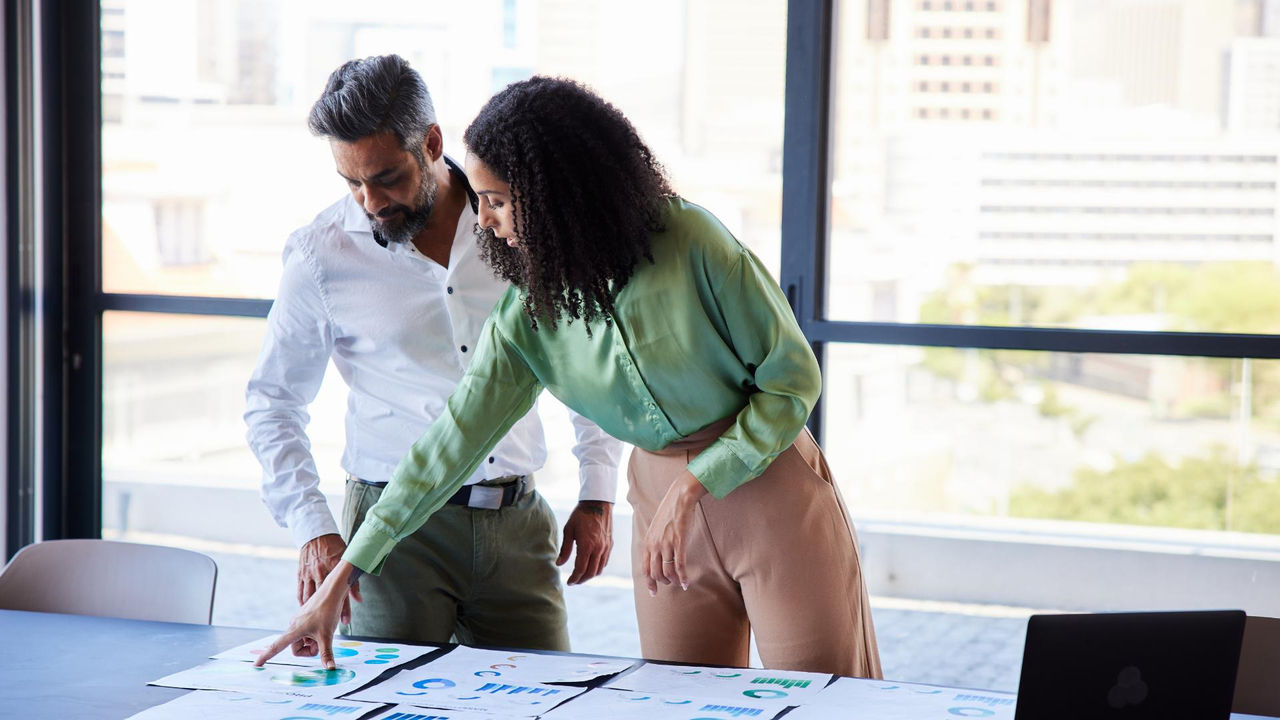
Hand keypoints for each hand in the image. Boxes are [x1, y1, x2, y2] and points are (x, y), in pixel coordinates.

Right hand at [255, 561, 361, 669]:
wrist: (333, 591)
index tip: (256, 665)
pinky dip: (314, 634)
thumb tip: (330, 668)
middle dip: (310, 649)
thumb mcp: (328, 635)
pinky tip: (323, 625)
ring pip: (303, 641)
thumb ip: (326, 653)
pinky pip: (306, 633)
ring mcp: (298, 621)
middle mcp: (293, 625)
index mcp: (294, 630)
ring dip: (313, 641)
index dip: (266, 656)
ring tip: (323, 631)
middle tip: (321, 640)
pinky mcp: (304, 618)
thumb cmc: (328, 611)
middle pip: (297, 648)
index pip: (277, 647)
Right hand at [298, 533, 357, 622]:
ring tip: (316, 624)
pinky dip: (303, 603)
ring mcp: (309, 574)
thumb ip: (353, 581)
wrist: (317, 534)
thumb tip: (359, 599)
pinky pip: (301, 592)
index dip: (344, 608)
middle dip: (327, 615)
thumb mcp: (346, 559)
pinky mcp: (301, 574)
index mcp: (334, 569)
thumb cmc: (335, 547)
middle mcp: (320, 572)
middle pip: (324, 598)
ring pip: (309, 598)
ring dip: (312, 612)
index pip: (341, 593)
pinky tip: (305, 612)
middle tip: (329, 627)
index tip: (346, 622)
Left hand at [557, 501, 612, 584]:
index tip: (569, 582)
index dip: (574, 578)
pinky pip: (605, 561)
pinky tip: (591, 566)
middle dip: (582, 580)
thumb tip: (559, 564)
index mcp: (587, 545)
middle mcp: (599, 548)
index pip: (581, 569)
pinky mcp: (610, 544)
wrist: (598, 503)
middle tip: (574, 581)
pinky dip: (598, 567)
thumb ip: (565, 549)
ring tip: (582, 576)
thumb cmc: (581, 515)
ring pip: (600, 569)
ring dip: (590, 575)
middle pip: (591, 572)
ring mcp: (606, 547)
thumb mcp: (568, 530)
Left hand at [642, 470, 706, 595]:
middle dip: (662, 582)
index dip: (649, 582)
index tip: (653, 592)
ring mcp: (666, 544)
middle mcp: (654, 545)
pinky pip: (679, 566)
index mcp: (647, 543)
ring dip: (673, 581)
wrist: (679, 498)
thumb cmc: (669, 513)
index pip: (645, 568)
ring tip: (679, 582)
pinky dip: (683, 577)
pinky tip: (687, 583)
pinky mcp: (679, 543)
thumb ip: (654, 542)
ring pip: (667, 572)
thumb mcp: (655, 529)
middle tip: (670, 584)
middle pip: (655, 573)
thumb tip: (656, 556)